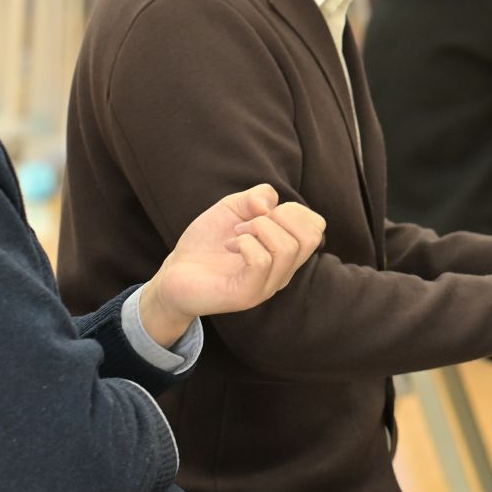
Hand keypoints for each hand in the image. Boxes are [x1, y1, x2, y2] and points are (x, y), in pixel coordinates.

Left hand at [143, 186, 325, 345]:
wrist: (174, 272)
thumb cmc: (207, 242)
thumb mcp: (233, 208)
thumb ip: (257, 196)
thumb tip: (270, 205)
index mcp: (286, 253)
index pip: (316, 227)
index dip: (294, 209)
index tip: (262, 213)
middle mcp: (282, 272)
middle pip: (310, 237)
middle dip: (279, 216)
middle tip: (249, 223)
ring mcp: (266, 286)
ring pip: (287, 247)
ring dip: (258, 228)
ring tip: (235, 235)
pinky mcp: (247, 295)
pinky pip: (262, 261)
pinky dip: (246, 243)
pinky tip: (230, 246)